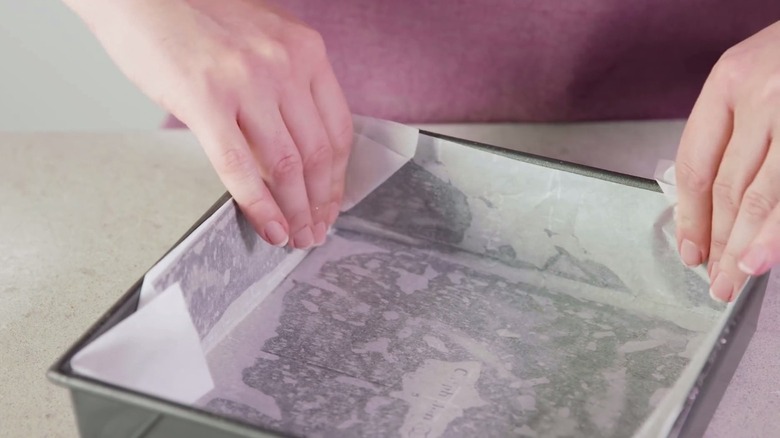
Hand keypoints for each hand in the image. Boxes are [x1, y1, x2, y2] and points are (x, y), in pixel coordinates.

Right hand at [65, 0, 352, 248]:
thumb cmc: (196, 18)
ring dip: (296, 211)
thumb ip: (285, 88)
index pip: (337, 128)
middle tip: (317, 230)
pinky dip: (260, 206)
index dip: (337, 176)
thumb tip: (292, 153)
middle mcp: (285, 64)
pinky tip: (270, 228)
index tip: (332, 202)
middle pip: (318, 152)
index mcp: (305, 50)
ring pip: (287, 165)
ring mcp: (247, 82)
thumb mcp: (261, 43)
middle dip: (321, 202)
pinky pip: (240, 167)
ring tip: (296, 237)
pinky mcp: (206, 100)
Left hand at [675, 21, 779, 301]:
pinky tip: (763, 256)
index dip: (689, 213)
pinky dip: (777, 231)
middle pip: (726, 186)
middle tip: (713, 279)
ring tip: (733, 280)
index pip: (695, 161)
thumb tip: (716, 203)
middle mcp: (762, 95)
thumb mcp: (760, 75)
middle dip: (717, 240)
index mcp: (731, 79)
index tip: (688, 248)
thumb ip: (737, 129)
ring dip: (743, 245)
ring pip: (761, 195)